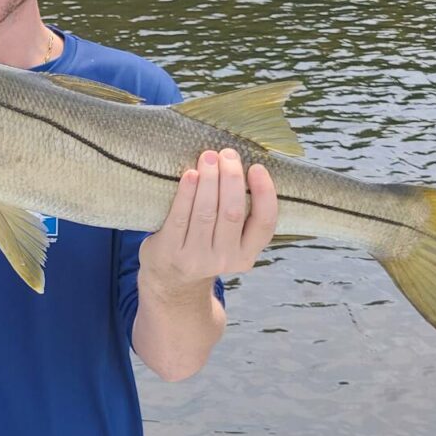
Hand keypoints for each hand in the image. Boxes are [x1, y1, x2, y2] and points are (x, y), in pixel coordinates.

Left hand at [140, 149, 277, 291]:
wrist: (170, 281)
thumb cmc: (203, 247)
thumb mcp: (229, 243)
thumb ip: (240, 217)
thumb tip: (240, 166)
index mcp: (246, 254)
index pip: (264, 223)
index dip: (264, 193)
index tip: (257, 167)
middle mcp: (225, 259)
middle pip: (233, 212)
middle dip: (231, 178)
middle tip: (227, 154)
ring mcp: (197, 257)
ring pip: (206, 212)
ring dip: (209, 180)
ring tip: (208, 157)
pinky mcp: (171, 251)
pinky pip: (179, 217)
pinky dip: (186, 193)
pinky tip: (190, 174)